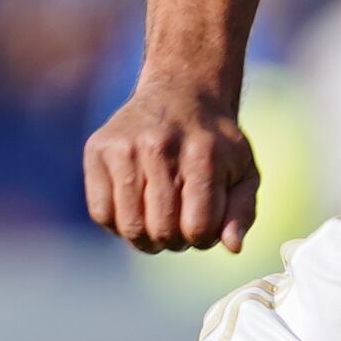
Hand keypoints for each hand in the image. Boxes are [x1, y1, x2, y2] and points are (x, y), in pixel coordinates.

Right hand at [82, 73, 258, 253]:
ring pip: (130, 227)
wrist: (181, 92)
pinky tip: (134, 210)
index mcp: (203, 154)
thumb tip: (233, 248)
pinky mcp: (97, 149)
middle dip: (175, 241)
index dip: (202, 239)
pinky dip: (117, 224)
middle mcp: (160, 147)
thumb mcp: (243, 171)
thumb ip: (242, 212)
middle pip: (162, 231)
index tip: (203, 225)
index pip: (198, 227)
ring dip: (146, 239)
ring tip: (157, 222)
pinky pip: (101, 213)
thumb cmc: (215, 144)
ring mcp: (124, 147)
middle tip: (179, 226)